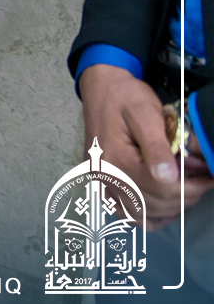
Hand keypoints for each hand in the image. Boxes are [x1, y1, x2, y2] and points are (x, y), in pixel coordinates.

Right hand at [79, 64, 207, 226]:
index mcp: (116, 159)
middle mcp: (106, 175)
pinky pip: (125, 213)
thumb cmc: (126, 97)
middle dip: (184, 197)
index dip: (191, 189)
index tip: (208, 179)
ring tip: (185, 189)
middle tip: (201, 181)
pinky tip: (162, 203)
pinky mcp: (102, 183)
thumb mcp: (145, 114)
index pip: (161, 189)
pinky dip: (146, 215)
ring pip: (142, 214)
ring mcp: (102, 181)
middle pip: (154, 204)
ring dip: (169, 208)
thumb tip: (168, 177)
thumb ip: (156, 147)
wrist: (101, 88)